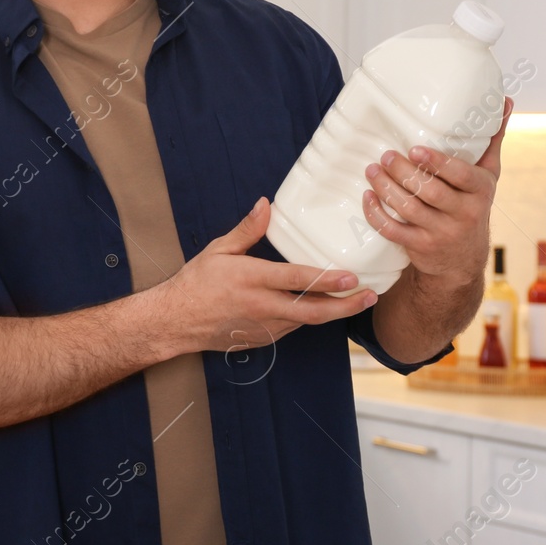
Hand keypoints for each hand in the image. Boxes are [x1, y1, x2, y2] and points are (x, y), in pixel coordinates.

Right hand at [155, 197, 376, 353]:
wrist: (176, 321)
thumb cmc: (196, 283)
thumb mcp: (219, 250)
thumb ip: (248, 229)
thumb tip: (266, 204)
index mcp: (251, 279)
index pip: (297, 281)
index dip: (327, 279)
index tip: (352, 276)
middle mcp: (262, 306)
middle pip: (313, 311)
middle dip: (346, 305)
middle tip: (370, 296)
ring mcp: (264, 327)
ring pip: (307, 322)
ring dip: (332, 312)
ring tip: (357, 301)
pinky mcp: (263, 340)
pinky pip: (293, 329)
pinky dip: (309, 318)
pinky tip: (323, 308)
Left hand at [361, 97, 512, 286]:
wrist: (462, 261)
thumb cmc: (471, 206)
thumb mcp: (487, 176)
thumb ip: (491, 140)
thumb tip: (504, 100)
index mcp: (480, 192)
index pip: (461, 176)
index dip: (437, 164)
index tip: (415, 150)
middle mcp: (464, 213)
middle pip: (429, 191)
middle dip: (403, 173)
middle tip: (385, 155)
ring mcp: (441, 233)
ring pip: (409, 209)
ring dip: (386, 188)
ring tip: (371, 170)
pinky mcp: (420, 247)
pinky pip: (393, 231)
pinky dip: (377, 214)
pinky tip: (367, 197)